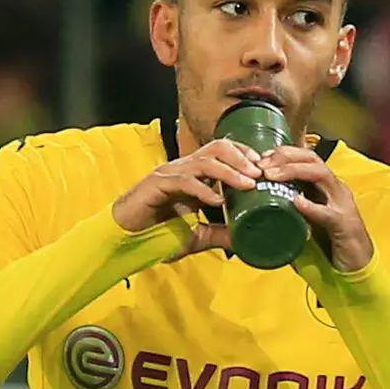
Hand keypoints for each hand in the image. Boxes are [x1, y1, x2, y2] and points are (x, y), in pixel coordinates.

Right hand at [111, 138, 261, 250]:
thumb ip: (219, 234)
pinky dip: (204, 190)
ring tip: (248, 184)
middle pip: (217, 148)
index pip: (223, 152)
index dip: (245, 155)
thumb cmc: (157, 233)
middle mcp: (184, 169)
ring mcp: (171, 174)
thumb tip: (245, 240)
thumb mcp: (197, 236)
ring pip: (204, 161)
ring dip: (229, 171)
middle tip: (260, 173)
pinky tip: (218, 202)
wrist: (125, 237)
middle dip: (241, 157)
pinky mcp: (158, 184)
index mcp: (195, 175)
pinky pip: (185, 181)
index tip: (264, 169)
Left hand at [257, 145, 372, 270]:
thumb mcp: (307, 220)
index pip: (306, 157)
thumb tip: (259, 210)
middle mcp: (335, 189)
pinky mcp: (345, 224)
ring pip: (320, 175)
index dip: (283, 153)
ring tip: (271, 176)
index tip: (261, 158)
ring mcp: (342, 204)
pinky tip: (296, 202)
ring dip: (293, 171)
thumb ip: (290, 211)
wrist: (359, 265)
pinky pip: (328, 212)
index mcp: (326, 187)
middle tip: (262, 164)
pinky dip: (311, 206)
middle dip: (285, 156)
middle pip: (312, 158)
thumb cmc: (331, 243)